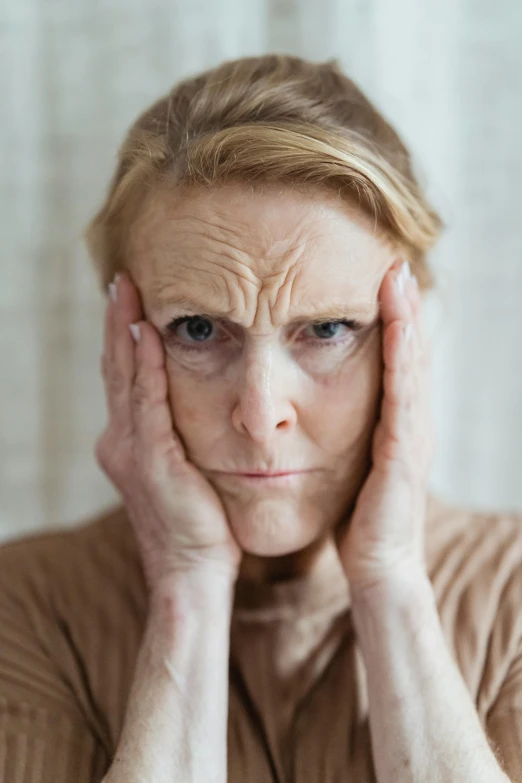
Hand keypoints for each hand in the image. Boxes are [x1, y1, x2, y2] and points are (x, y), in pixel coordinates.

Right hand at [95, 271, 241, 592]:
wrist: (193, 575)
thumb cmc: (200, 528)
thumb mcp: (186, 474)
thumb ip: (182, 441)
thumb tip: (200, 411)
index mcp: (130, 444)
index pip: (126, 378)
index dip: (125, 338)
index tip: (133, 300)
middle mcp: (120, 442)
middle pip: (117, 369)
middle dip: (118, 323)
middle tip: (123, 280)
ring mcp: (131, 451)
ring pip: (125, 377)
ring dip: (125, 331)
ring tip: (127, 291)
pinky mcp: (151, 461)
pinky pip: (147, 402)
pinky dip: (145, 364)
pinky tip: (147, 332)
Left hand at [337, 259, 435, 593]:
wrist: (375, 566)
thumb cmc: (358, 516)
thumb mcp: (349, 462)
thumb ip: (343, 430)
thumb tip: (313, 406)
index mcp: (395, 423)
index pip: (397, 360)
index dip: (394, 318)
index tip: (380, 276)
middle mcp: (410, 423)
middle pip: (411, 353)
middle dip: (405, 306)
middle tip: (395, 260)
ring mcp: (412, 437)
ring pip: (412, 365)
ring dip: (408, 318)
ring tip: (399, 275)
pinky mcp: (404, 454)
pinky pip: (404, 396)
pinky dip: (403, 357)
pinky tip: (398, 326)